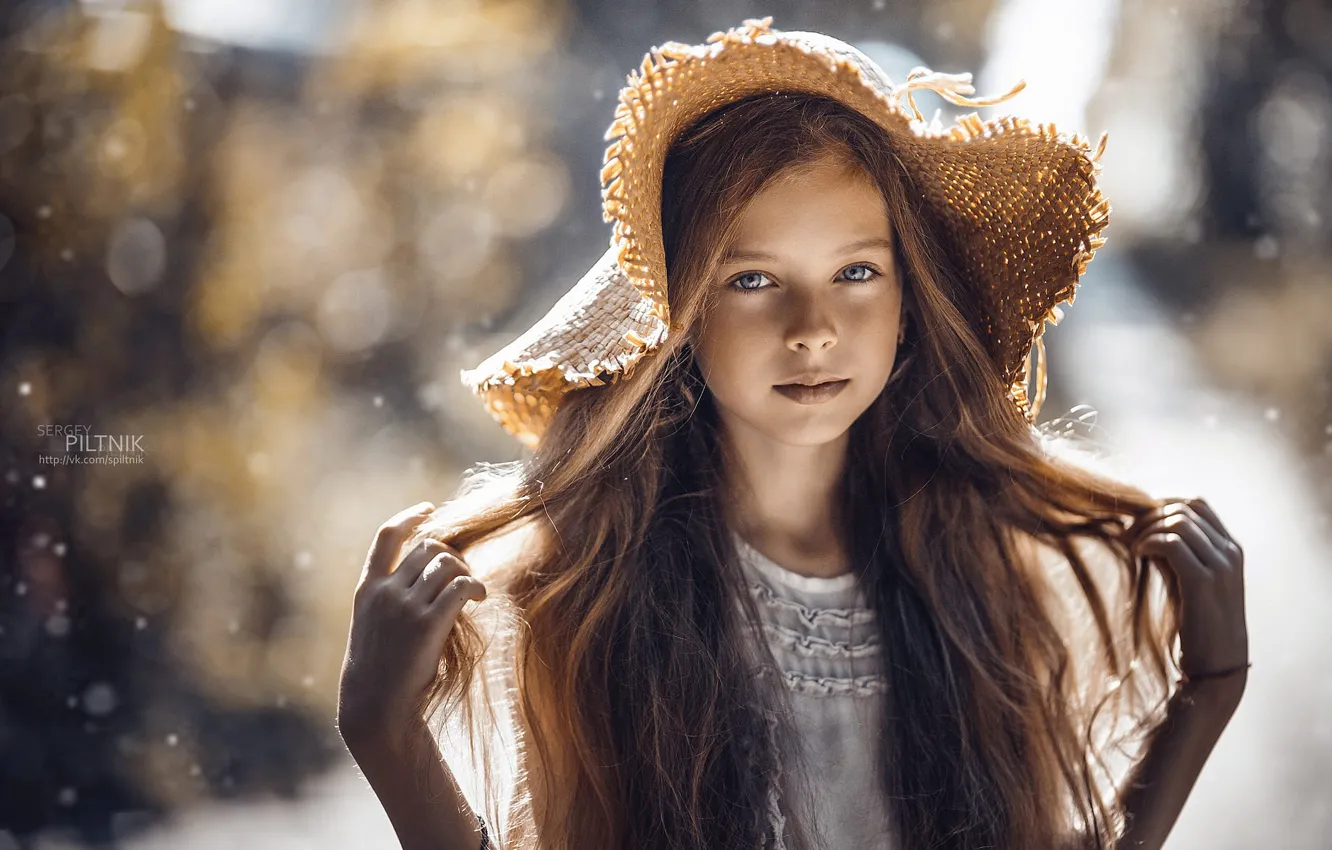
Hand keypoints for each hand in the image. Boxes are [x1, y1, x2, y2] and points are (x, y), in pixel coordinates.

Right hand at [337, 502, 487, 751]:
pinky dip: (474, 587)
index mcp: (368, 589)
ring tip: (472, 592)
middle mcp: (385, 592)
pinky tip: (479, 599)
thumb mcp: (374, 626)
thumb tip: (432, 572)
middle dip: (452, 555)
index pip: (387, 537)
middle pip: (428, 548)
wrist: (375, 707)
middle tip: (464, 576)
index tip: (430, 509)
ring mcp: (404, 607)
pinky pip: (460, 586)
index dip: (410, 517)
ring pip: (446, 563)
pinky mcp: (426, 624)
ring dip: (466, 572)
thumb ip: (391, 597)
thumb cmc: (381, 670)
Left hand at [1128, 497, 1247, 687]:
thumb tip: (1140, 526)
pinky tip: (1137, 555)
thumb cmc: (1195, 625)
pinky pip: (1171, 543)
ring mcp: (1222, 566)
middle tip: (1126, 533)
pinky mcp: (1204, 582)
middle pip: (1186, 507)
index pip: (1197, 504)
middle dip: (1150, 514)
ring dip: (1147, 528)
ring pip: (1179, 521)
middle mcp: (1230, 552)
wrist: (1217, 667)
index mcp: (1230, 549)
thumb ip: (1173, 553)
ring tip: (1130, 547)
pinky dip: (1148, 542)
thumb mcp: (1185, 580)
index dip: (1162, 503)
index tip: (1137, 520)